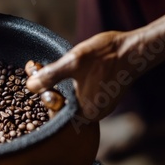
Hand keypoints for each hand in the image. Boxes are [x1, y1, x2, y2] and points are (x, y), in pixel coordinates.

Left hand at [26, 2, 164, 121]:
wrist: (134, 49)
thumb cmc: (106, 55)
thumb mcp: (73, 62)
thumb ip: (50, 76)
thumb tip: (30, 86)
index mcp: (86, 113)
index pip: (54, 112)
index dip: (40, 95)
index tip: (31, 79)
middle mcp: (92, 115)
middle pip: (60, 105)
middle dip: (44, 88)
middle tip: (34, 69)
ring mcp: (98, 106)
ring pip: (68, 98)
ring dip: (54, 84)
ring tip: (41, 68)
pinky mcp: (101, 97)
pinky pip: (78, 94)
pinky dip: (67, 83)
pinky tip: (58, 70)